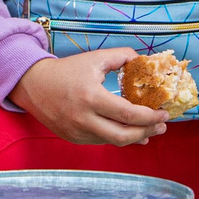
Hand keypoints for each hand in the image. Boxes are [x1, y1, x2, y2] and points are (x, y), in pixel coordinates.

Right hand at [13, 49, 170, 146]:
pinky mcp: (74, 139)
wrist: (34, 85)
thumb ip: (122, 57)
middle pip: (124, 135)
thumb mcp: (95, 58)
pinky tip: (130, 133)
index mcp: (91, 98)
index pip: (128, 114)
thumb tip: (145, 61)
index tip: (165, 113)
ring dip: (136, 137)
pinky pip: (101, 141)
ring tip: (150, 130)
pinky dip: (118, 138)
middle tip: (162, 126)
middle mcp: (84, 119)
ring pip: (114, 141)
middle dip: (148, 132)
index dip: (150, 116)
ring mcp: (78, 132)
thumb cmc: (66, 71)